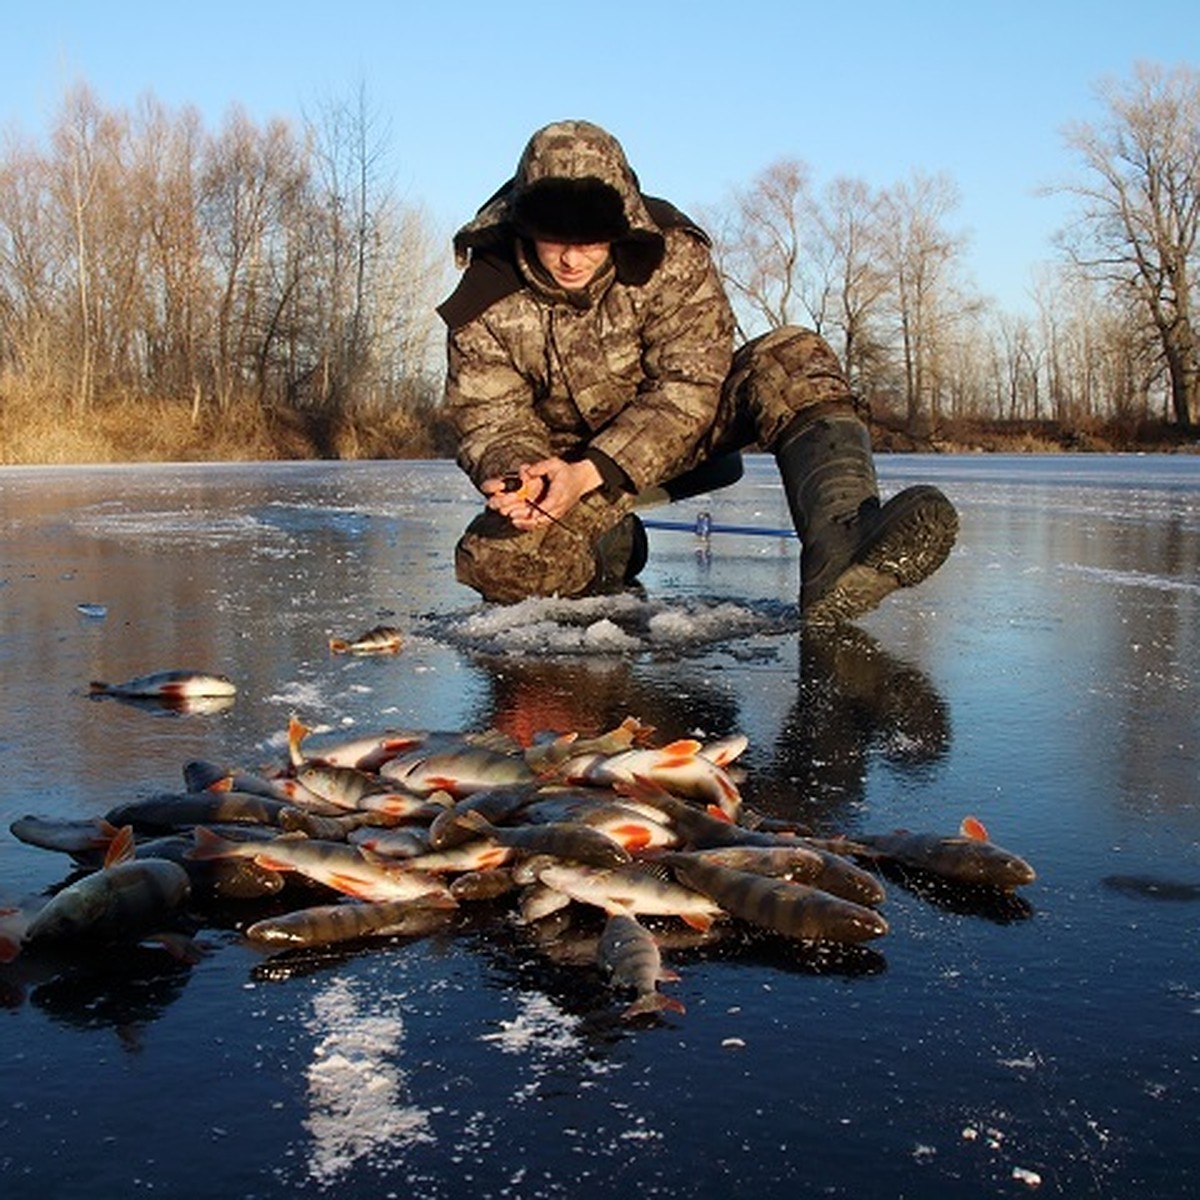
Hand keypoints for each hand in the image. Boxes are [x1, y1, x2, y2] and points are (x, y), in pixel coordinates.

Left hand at [482, 458, 601, 530]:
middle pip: (546, 516)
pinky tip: (518, 523)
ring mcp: (558, 511)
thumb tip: (526, 472)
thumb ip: (540, 467)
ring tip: (514, 521)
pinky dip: (531, 524)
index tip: (533, 514)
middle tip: (514, 516)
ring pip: (544, 522)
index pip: (553, 501)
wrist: (579, 481)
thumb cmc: (565, 472)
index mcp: (561, 490)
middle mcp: (561, 503)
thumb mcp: (554, 463)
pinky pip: (543, 522)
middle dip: (530, 519)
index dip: (543, 508)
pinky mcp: (555, 515)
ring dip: (529, 523)